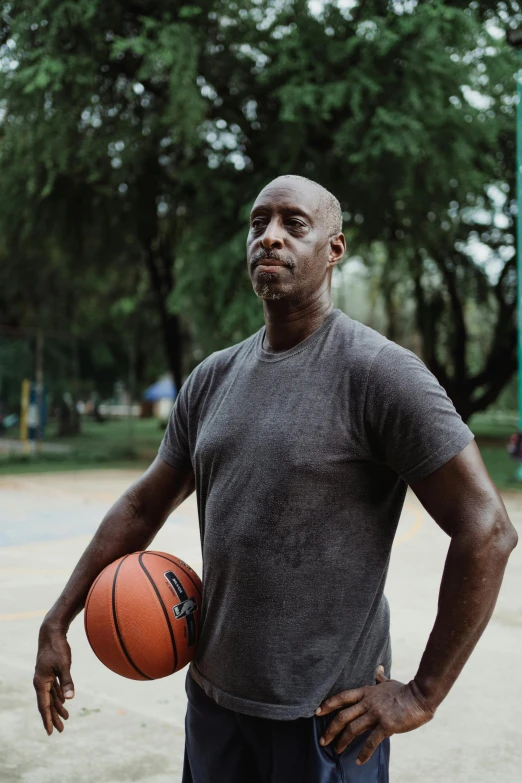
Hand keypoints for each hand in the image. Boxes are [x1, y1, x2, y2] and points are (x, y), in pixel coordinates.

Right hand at [33, 621, 74, 734]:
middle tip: (59, 731)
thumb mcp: (64, 665)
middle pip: (47, 704)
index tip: (50, 732)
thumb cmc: (57, 648)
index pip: (44, 706)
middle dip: (53, 717)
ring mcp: (45, 677)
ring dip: (57, 708)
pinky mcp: (50, 672)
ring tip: (65, 719)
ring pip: (51, 697)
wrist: (52, 633)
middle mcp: (41, 682)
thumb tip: (69, 698)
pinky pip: (54, 689)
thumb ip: (67, 682)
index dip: (48, 719)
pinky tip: (64, 701)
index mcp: (41, 682)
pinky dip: (59, 696)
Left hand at [316, 668, 434, 764]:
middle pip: (343, 715)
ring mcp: (376, 714)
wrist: (420, 696)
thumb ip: (380, 678)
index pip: (342, 697)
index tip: (317, 711)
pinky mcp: (386, 725)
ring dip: (342, 741)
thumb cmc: (404, 690)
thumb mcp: (389, 683)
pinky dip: (364, 752)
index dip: (328, 704)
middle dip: (330, 729)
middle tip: (322, 740)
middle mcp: (368, 703)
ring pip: (353, 729)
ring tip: (337, 751)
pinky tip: (359, 761)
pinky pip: (371, 741)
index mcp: (366, 692)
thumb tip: (378, 669)